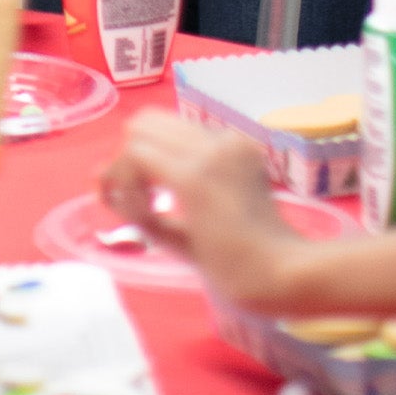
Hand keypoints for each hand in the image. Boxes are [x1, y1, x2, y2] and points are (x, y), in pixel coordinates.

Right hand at [102, 110, 301, 306]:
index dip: (117, 177)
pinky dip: (178, 150)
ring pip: (168, 122)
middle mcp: (211, 147)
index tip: (116, 204)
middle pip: (145, 124)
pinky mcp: (241, 144)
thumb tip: (106, 189)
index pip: (133, 152)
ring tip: (158, 188)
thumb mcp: (179, 247)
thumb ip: (139, 213)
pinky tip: (184, 183)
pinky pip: (194, 132)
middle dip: (130, 156)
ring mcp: (229, 141)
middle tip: (137, 193)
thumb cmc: (235, 272)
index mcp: (194, 176)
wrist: (289, 270)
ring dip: (153, 149)